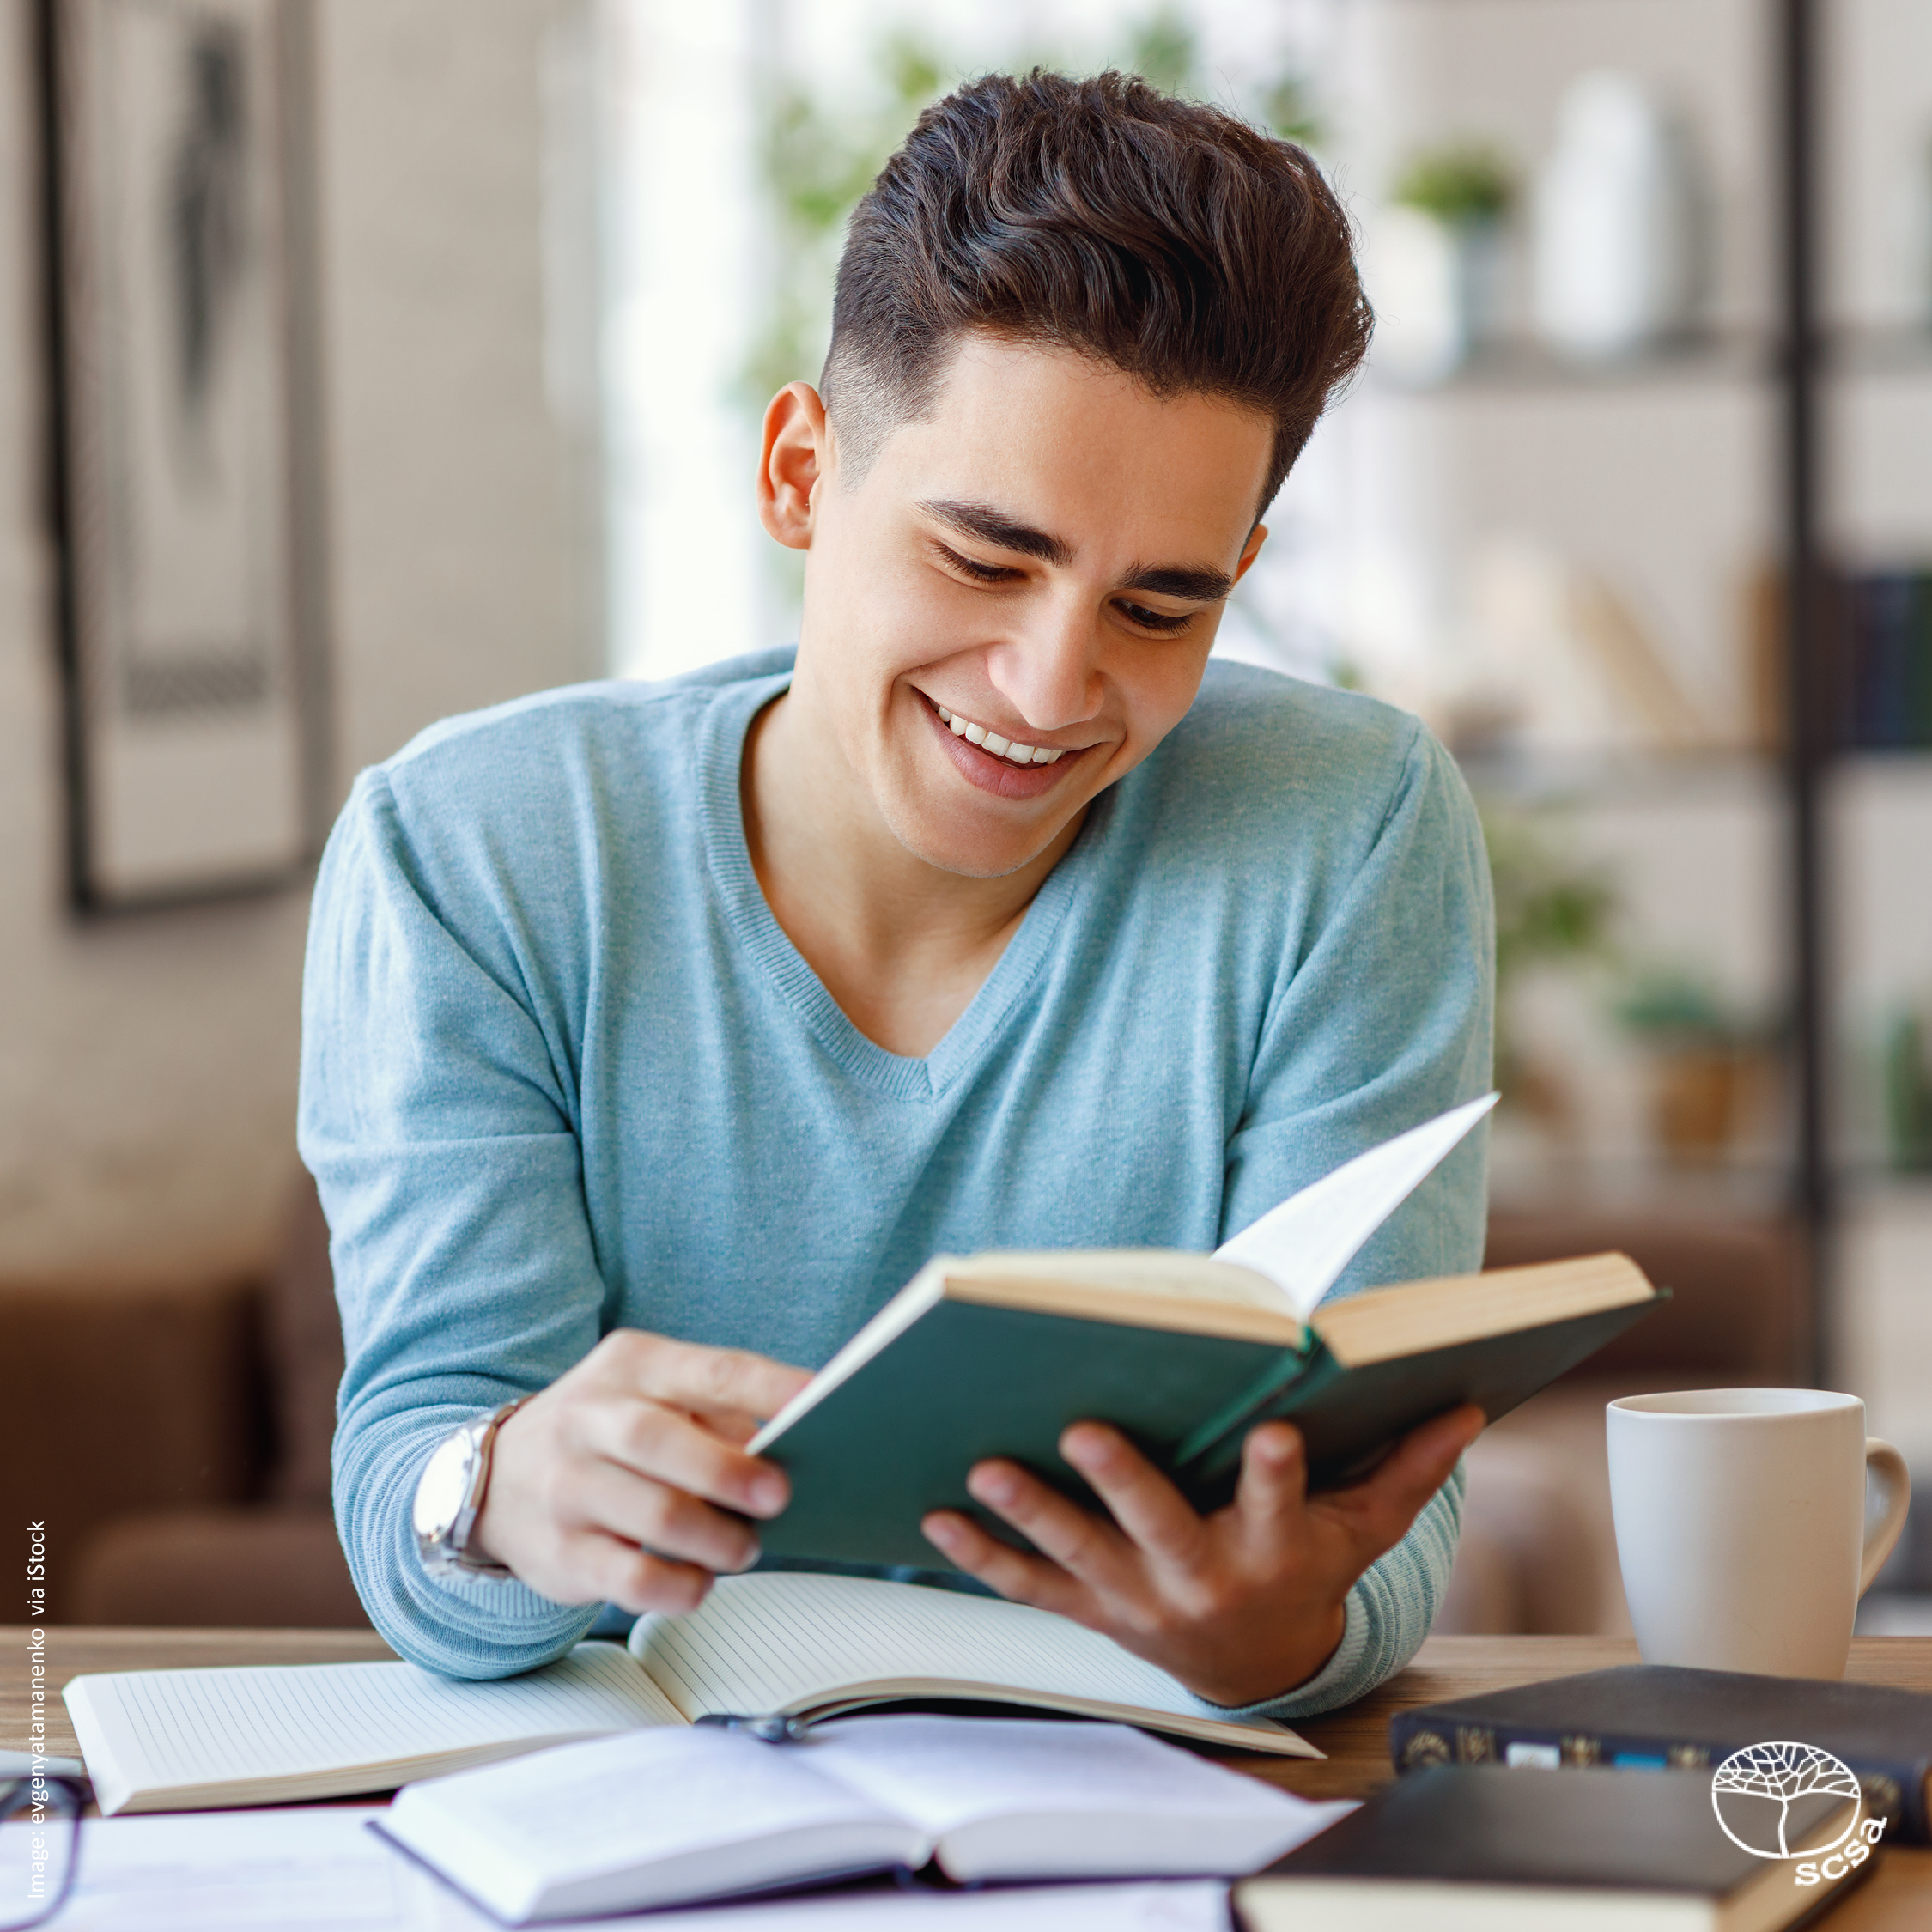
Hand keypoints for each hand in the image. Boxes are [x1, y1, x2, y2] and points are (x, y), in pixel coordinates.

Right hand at [470, 1331, 810, 1615]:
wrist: (495, 1476)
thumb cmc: (607, 1431)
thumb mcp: (654, 1393)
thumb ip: (722, 1411)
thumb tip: (805, 1443)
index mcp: (632, 1366)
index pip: (711, 1371)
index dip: (768, 1389)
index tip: (819, 1405)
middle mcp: (590, 1419)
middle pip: (659, 1441)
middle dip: (728, 1471)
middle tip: (780, 1496)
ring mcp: (566, 1486)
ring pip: (649, 1515)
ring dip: (714, 1538)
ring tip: (746, 1547)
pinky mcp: (560, 1552)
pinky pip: (628, 1579)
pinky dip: (677, 1587)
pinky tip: (701, 1583)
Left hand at [920, 1404, 1484, 1706]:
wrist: (1259, 1666)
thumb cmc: (1308, 1569)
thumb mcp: (1363, 1529)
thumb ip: (1407, 1468)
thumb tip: (1466, 1405)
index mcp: (1274, 1550)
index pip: (1282, 1505)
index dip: (1279, 1474)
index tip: (1275, 1431)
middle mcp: (1202, 1578)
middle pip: (1160, 1527)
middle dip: (1122, 1481)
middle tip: (1084, 1429)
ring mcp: (1139, 1599)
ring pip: (1078, 1556)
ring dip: (1030, 1512)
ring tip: (983, 1466)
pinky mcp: (1092, 1611)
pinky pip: (1030, 1588)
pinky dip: (982, 1557)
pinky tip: (936, 1518)